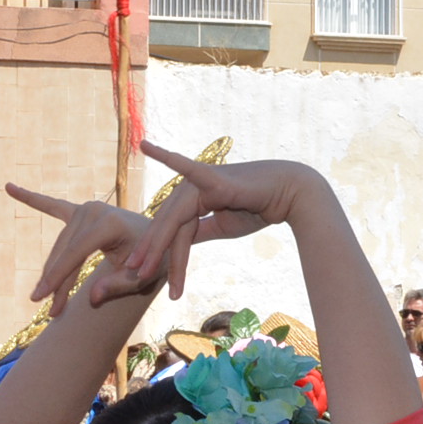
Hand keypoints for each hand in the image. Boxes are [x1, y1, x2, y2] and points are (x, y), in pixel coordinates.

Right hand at [3, 184, 160, 314]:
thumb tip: (90, 297)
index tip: (42, 298)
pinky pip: (52, 206)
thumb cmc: (153, 259)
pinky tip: (10, 188)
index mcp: (108, 223)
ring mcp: (85, 209)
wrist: (162, 237)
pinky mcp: (80, 212)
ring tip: (43, 299)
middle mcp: (93, 211)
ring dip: (53, 273)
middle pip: (65, 253)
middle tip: (51, 313)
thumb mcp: (142, 278)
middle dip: (57, 283)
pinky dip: (33, 199)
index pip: (75, 254)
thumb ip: (118, 286)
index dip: (58, 278)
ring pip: (60, 247)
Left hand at [120, 143, 323, 298]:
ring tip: (146, 272)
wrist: (288, 196)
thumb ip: (200, 232)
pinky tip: (146, 147)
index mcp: (190, 199)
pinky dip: (167, 158)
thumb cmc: (258, 208)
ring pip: (173, 221)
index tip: (140, 275)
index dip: (156, 253)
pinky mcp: (211, 179)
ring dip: (158, 247)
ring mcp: (198, 181)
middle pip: (166, 227)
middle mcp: (189, 188)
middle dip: (150, 253)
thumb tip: (182, 245)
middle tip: (134, 276)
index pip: (169, 231)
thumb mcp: (222, 227)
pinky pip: (186, 168)